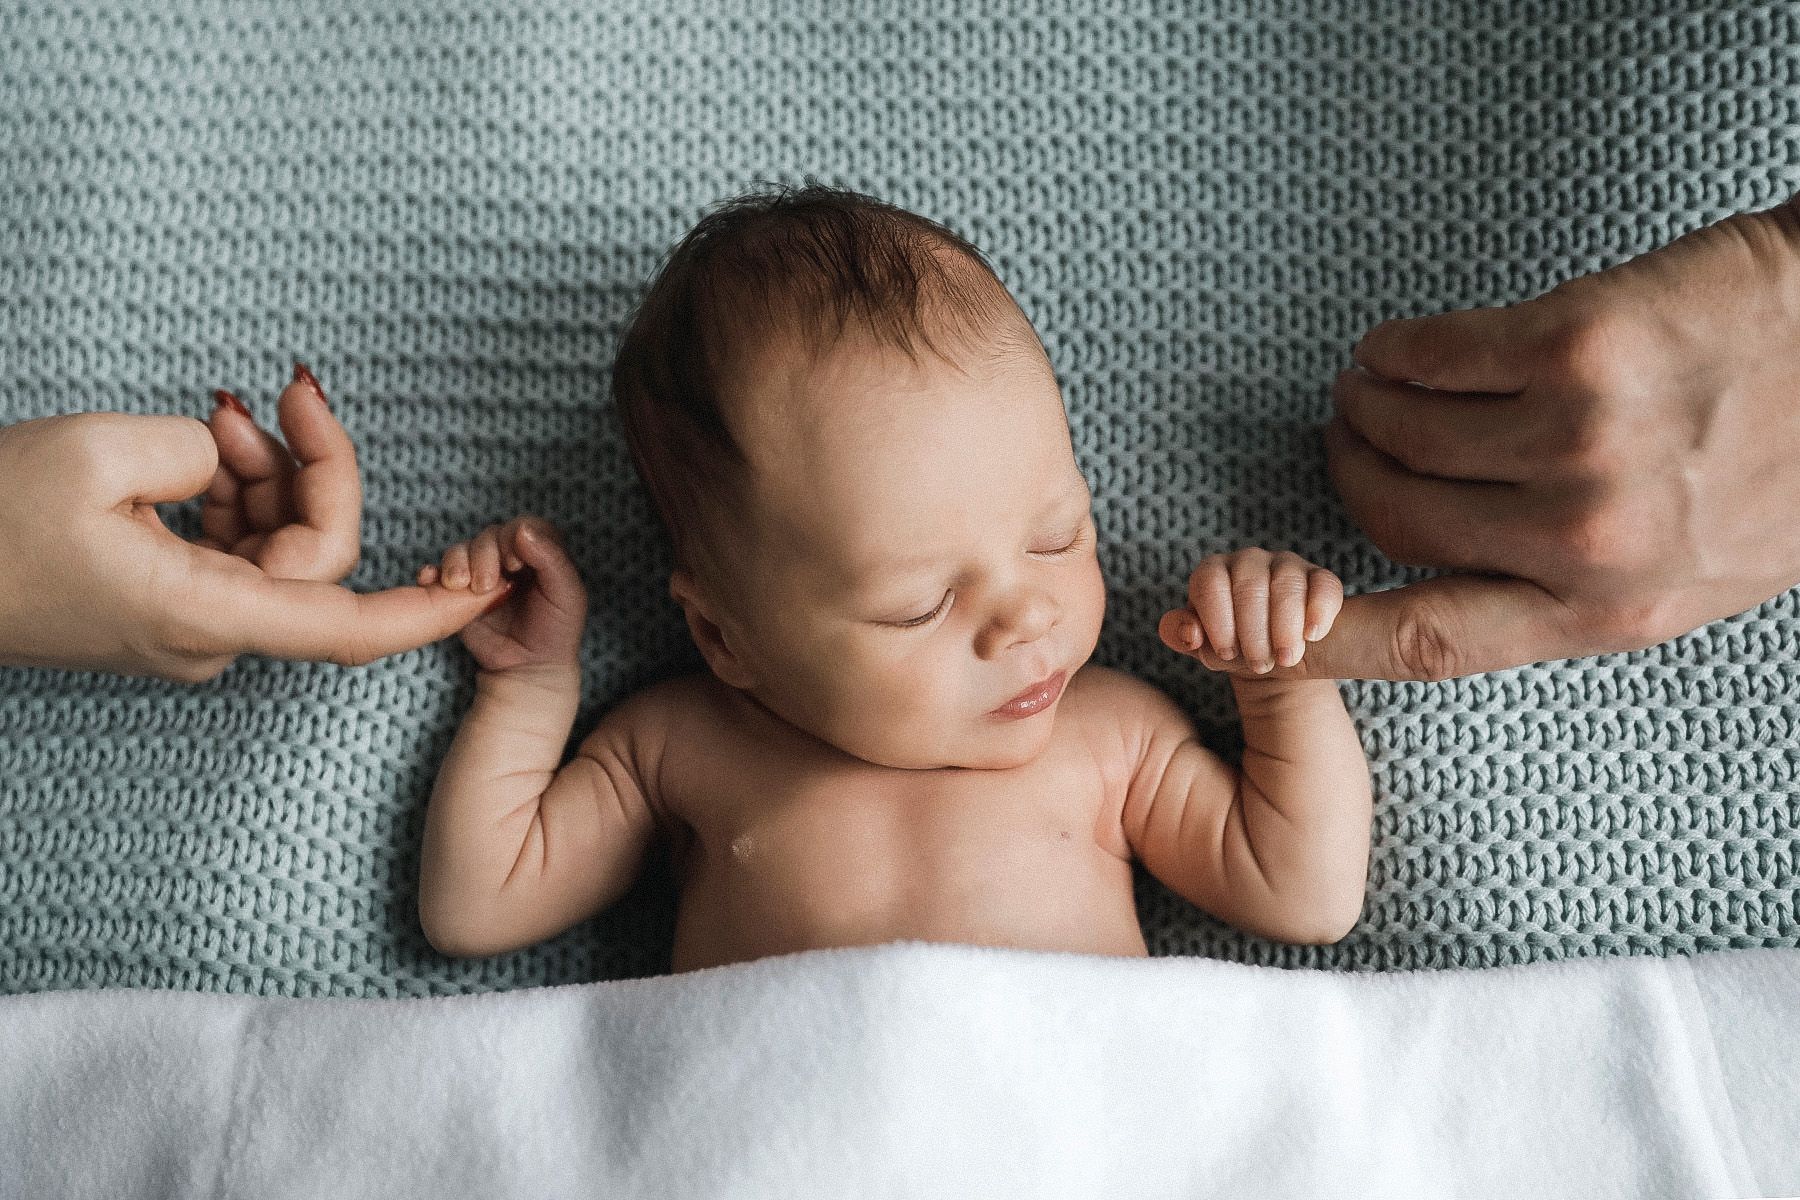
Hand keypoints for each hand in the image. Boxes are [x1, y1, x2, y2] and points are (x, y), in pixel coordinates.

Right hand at [0, 367, 508, 681]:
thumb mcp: (97, 453)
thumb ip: (202, 452)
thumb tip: (236, 462)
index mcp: (206, 615)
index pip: (349, 627)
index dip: (430, 612)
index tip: (491, 584)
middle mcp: (210, 636)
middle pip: (317, 555)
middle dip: (313, 468)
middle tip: (280, 394)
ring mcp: (190, 626)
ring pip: (278, 548)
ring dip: (267, 473)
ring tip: (217, 417)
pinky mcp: (168, 606)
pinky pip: (236, 550)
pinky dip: (235, 494)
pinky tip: (203, 449)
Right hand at [418, 515, 586, 674]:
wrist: (529, 667)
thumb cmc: (556, 630)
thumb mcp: (567, 595)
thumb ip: (552, 559)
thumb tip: (522, 530)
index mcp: (540, 552)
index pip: (523, 526)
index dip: (515, 537)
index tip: (514, 564)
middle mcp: (510, 557)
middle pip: (490, 535)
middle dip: (484, 555)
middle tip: (486, 584)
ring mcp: (483, 573)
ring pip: (463, 549)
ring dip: (457, 562)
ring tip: (461, 585)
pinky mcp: (460, 591)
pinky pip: (440, 572)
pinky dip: (433, 572)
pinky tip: (430, 579)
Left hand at [1158, 549, 1344, 678]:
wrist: (1270, 658)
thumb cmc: (1231, 647)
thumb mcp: (1203, 645)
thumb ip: (1182, 635)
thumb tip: (1189, 632)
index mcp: (1213, 571)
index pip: (1210, 582)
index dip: (1217, 619)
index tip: (1227, 651)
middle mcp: (1248, 561)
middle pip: (1250, 585)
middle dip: (1254, 631)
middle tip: (1259, 664)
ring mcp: (1286, 565)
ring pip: (1286, 584)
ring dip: (1285, 627)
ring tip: (1285, 658)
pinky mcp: (1319, 578)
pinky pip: (1324, 585)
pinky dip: (1319, 610)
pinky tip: (1312, 635)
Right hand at [1294, 195, 1799, 680]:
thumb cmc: (1793, 461)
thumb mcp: (1692, 576)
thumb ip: (1571, 589)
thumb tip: (1450, 570)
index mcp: (1608, 613)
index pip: (1424, 643)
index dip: (1317, 641)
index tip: (1245, 633)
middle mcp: (1587, 541)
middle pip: (1396, 517)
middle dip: (1355, 473)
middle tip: (1352, 440)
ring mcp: (1582, 443)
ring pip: (1402, 430)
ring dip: (1365, 403)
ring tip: (1371, 383)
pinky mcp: (1579, 345)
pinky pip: (1432, 353)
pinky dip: (1395, 349)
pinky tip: (1397, 346)